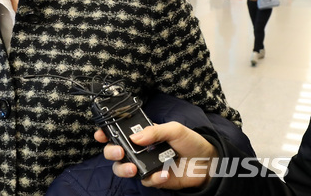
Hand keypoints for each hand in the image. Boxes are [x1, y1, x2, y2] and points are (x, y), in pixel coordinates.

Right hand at [94, 122, 217, 189]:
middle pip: (115, 151)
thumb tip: (134, 138)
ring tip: (133, 168)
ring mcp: (146, 165)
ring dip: (123, 169)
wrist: (209, 163)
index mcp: (142, 134)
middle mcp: (140, 149)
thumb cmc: (191, 142)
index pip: (119, 132)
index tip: (101, 134)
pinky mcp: (154, 179)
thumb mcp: (174, 129)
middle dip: (111, 152)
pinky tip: (163, 174)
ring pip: (123, 168)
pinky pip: (145, 180)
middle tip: (120, 152)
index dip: (106, 133)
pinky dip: (152, 179)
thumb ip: (155, 131)